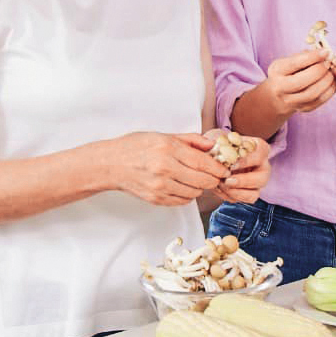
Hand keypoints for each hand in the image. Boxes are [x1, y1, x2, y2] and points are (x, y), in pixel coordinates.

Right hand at [104, 132, 229, 206]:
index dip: (218, 168)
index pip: (203, 163)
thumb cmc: (135, 147)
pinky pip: (183, 201)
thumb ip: (190, 140)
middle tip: (215, 175)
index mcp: (168, 149)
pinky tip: (182, 185)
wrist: (111, 164)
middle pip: (203, 181)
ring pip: (194, 193)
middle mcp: (165, 169)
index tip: (224, 169)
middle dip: (213, 179)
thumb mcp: (162, 135)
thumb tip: (212, 145)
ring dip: (199, 187)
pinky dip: (187, 194)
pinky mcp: (156, 199)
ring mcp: (160, 187)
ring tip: (194, 178)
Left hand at [211, 134, 270, 204]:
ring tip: (221, 186)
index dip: (246, 161)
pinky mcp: (249, 193)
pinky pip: (242, 200)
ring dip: (236, 193)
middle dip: (243, 181)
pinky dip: (229, 196)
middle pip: (262, 178)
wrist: (218, 154)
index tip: (232, 163)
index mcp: (260, 149)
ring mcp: (257, 182)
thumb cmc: (222, 144)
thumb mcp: (219, 137)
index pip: (259, 154)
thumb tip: (210, 147)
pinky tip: (218, 189)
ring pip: (254, 194)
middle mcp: (263, 166)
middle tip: (227, 180)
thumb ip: (216, 141)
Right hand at [264, 48, 335, 115]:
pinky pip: (320, 100)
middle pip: (302, 82)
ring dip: (327, 81)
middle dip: (320, 71)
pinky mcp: (303, 108)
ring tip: (331, 72)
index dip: (312, 57)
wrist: (279, 92)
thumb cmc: (289, 71)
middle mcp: (280, 88)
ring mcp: (291, 101)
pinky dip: (330, 90)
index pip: (294, 64)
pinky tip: (333, 81)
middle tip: (329, 63)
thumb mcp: (290, 60)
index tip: (325, 52)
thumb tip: (325, 54)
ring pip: (312, 93)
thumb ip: (305, 56)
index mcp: (277, 71)